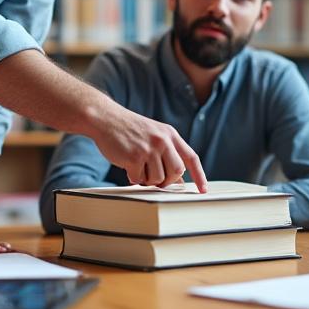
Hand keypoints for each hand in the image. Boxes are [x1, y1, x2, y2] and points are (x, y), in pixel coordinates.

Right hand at [91, 109, 207, 191]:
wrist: (105, 119)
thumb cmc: (128, 129)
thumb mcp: (153, 135)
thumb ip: (167, 153)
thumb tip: (178, 180)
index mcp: (170, 134)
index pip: (191, 157)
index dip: (199, 175)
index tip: (203, 189)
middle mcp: (163, 140)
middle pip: (177, 172)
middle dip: (167, 180)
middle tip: (154, 178)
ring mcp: (149, 149)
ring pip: (158, 179)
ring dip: (147, 179)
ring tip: (138, 167)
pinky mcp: (135, 157)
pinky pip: (139, 179)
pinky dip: (133, 177)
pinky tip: (127, 166)